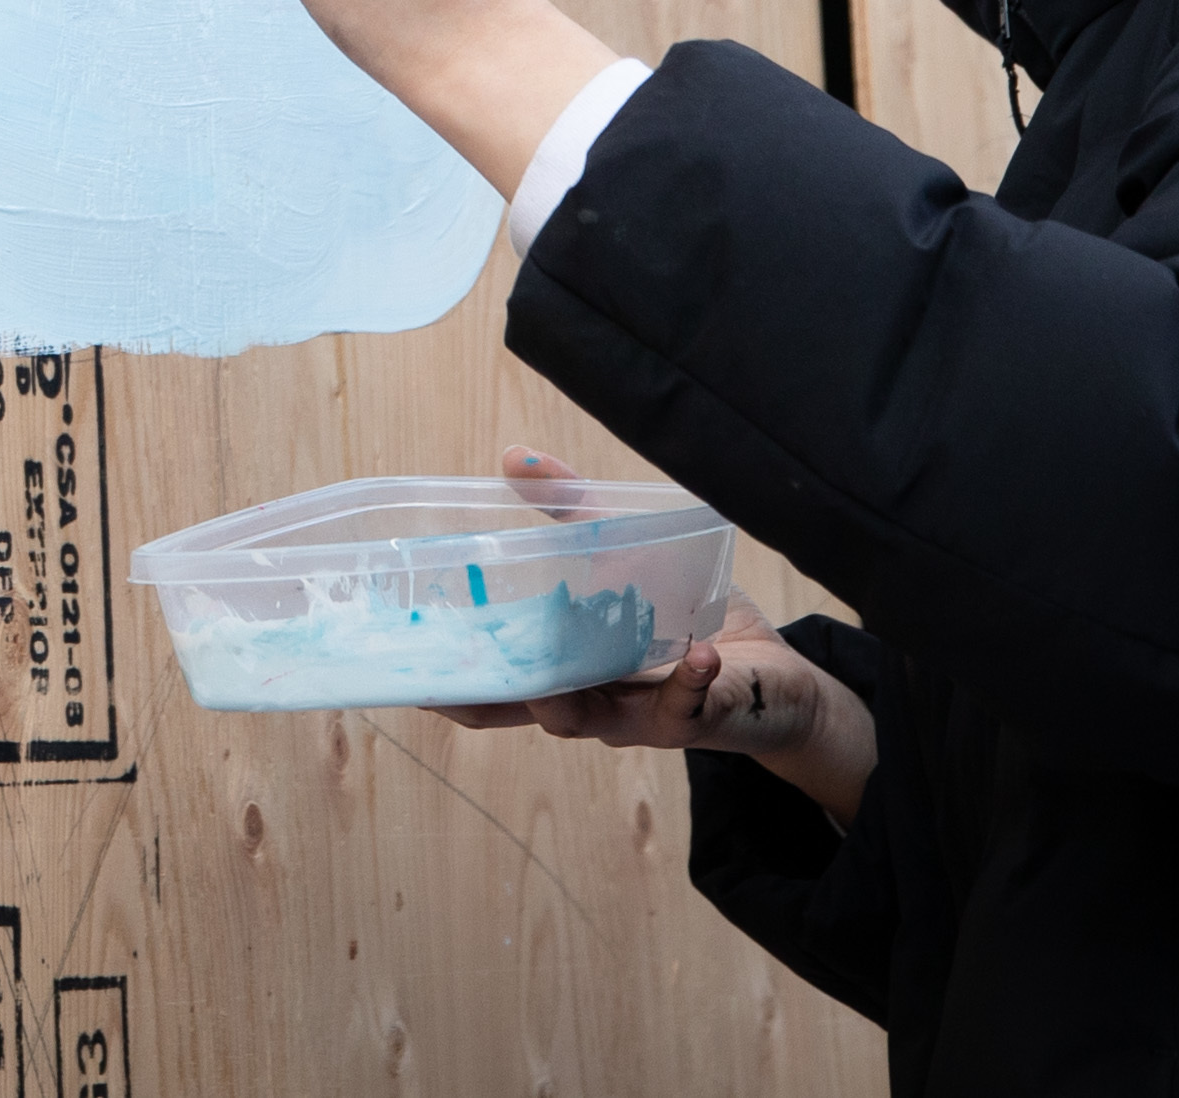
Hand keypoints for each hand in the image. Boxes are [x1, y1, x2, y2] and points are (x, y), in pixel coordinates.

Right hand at [425, 454, 872, 821]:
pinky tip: (697, 652)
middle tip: (443, 685)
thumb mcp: (628, 551)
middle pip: (520, 709)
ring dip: (561, 698)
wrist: (774, 669)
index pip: (495, 681)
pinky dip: (688, 679)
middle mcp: (590, 698)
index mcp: (567, 665)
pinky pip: (685, 706)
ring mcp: (637, 716)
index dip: (449, 679)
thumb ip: (574, 508)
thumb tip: (512, 457)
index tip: (404, 666)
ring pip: (584, 721)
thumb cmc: (690, 616)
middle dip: (482, 699)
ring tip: (544, 678)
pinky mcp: (694, 718)